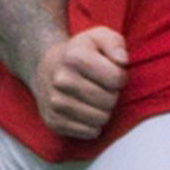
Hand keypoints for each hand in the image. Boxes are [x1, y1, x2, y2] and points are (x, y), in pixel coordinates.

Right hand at [32, 24, 128, 142]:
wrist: (46, 67)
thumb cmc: (81, 52)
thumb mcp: (99, 36)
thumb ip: (116, 44)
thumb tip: (122, 61)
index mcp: (74, 57)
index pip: (117, 78)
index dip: (121, 76)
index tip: (112, 71)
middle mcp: (61, 80)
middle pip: (110, 101)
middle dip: (112, 94)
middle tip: (102, 86)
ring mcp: (55, 103)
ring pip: (101, 119)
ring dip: (104, 110)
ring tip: (95, 98)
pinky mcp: (53, 122)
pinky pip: (90, 133)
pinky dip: (94, 124)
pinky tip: (86, 110)